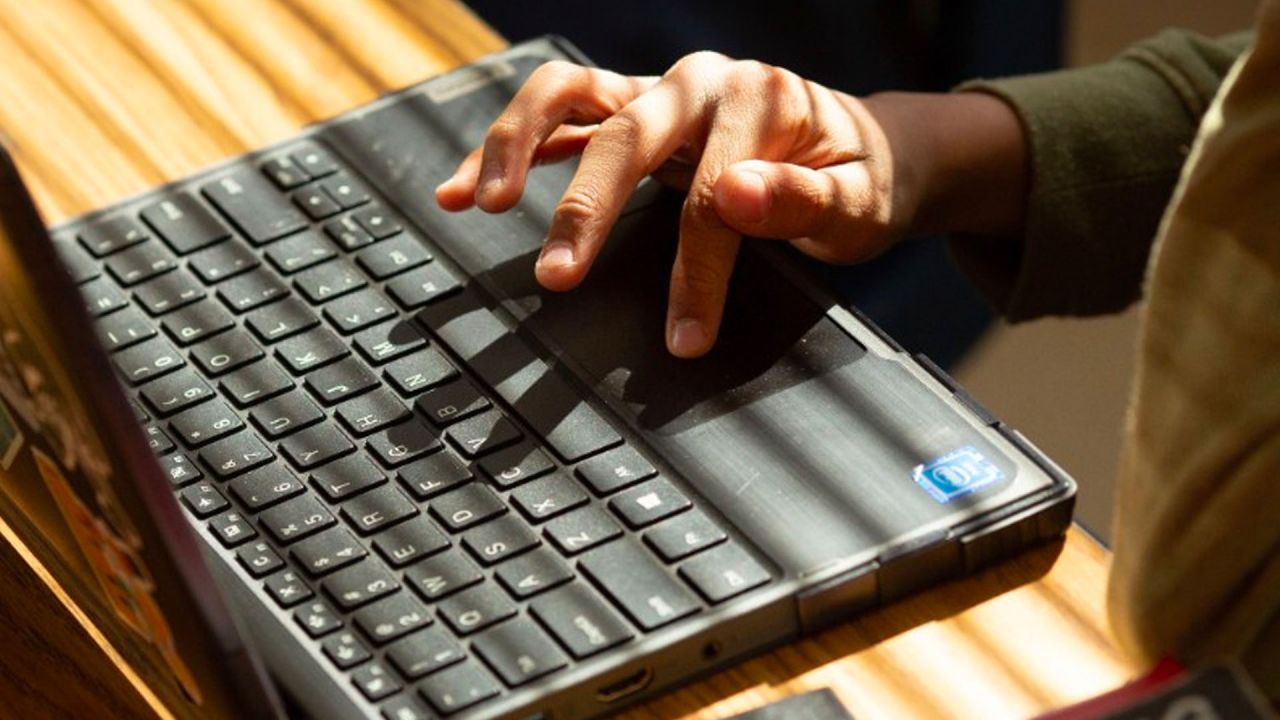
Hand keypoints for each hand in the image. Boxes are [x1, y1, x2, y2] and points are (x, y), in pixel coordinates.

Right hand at [437, 53, 1025, 356]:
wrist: (861, 148)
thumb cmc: (859, 179)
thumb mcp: (859, 200)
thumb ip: (806, 199)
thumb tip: (738, 194)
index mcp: (758, 98)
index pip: (712, 192)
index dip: (697, 270)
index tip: (686, 335)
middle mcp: (697, 83)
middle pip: (623, 137)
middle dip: (585, 210)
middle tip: (556, 277)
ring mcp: (658, 92)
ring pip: (568, 95)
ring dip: (516, 143)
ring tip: (479, 200)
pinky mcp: (632, 111)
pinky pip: (559, 116)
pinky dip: (511, 147)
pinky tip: (465, 187)